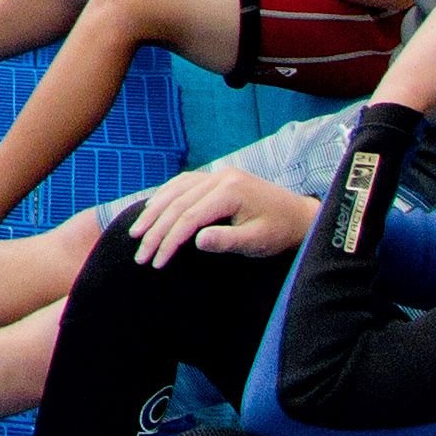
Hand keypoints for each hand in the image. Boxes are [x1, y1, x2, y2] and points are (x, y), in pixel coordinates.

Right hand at [131, 165, 317, 267]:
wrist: (299, 215)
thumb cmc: (279, 232)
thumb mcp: (257, 242)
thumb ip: (226, 241)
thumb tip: (194, 240)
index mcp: (230, 191)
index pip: (188, 217)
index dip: (168, 240)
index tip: (156, 261)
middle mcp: (220, 177)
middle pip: (177, 204)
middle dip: (155, 231)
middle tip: (139, 254)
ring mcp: (217, 174)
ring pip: (175, 190)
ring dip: (153, 212)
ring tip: (136, 232)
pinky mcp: (216, 177)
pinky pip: (183, 183)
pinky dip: (164, 196)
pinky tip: (153, 209)